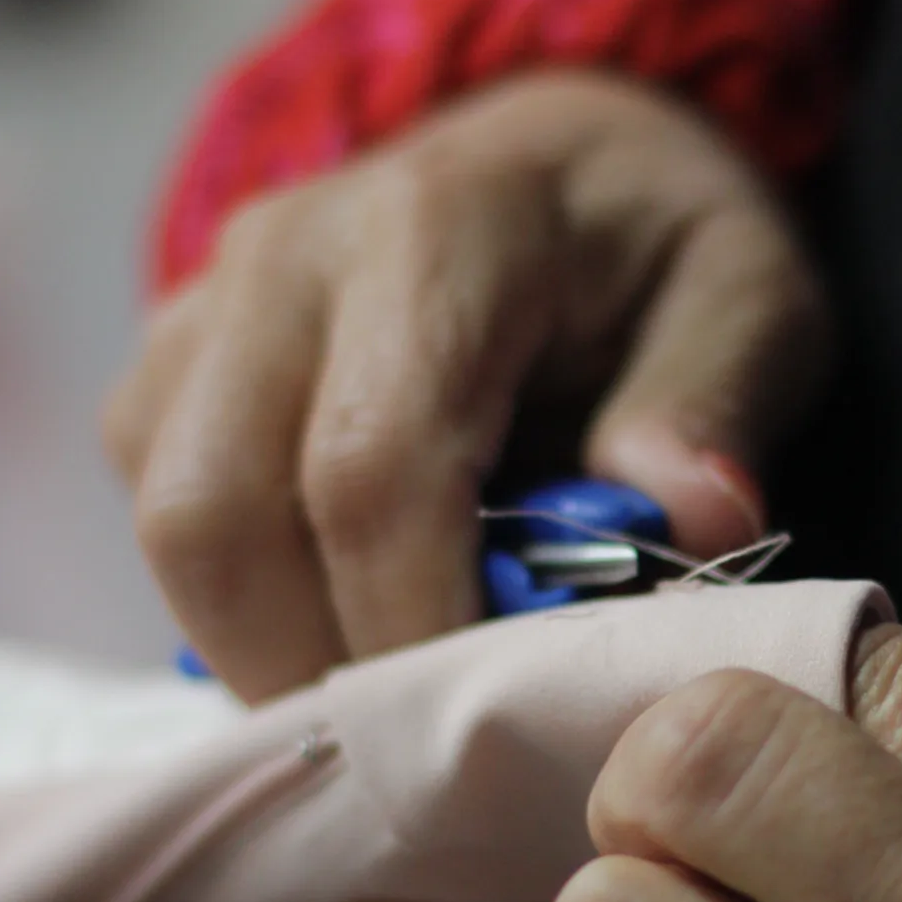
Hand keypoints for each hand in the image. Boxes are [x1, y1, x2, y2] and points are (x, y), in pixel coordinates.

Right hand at [103, 72, 829, 699]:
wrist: (563, 155)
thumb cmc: (658, 244)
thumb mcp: (750, 296)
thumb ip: (714, 400)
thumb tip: (685, 519)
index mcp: (440, 228)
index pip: (371, 470)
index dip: (410, 623)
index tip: (484, 724)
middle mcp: (290, 255)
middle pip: (217, 513)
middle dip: (309, 664)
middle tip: (421, 746)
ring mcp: (209, 300)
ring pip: (164, 520)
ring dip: (258, 643)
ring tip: (387, 690)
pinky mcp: (172, 354)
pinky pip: (151, 502)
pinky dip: (229, 597)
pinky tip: (340, 615)